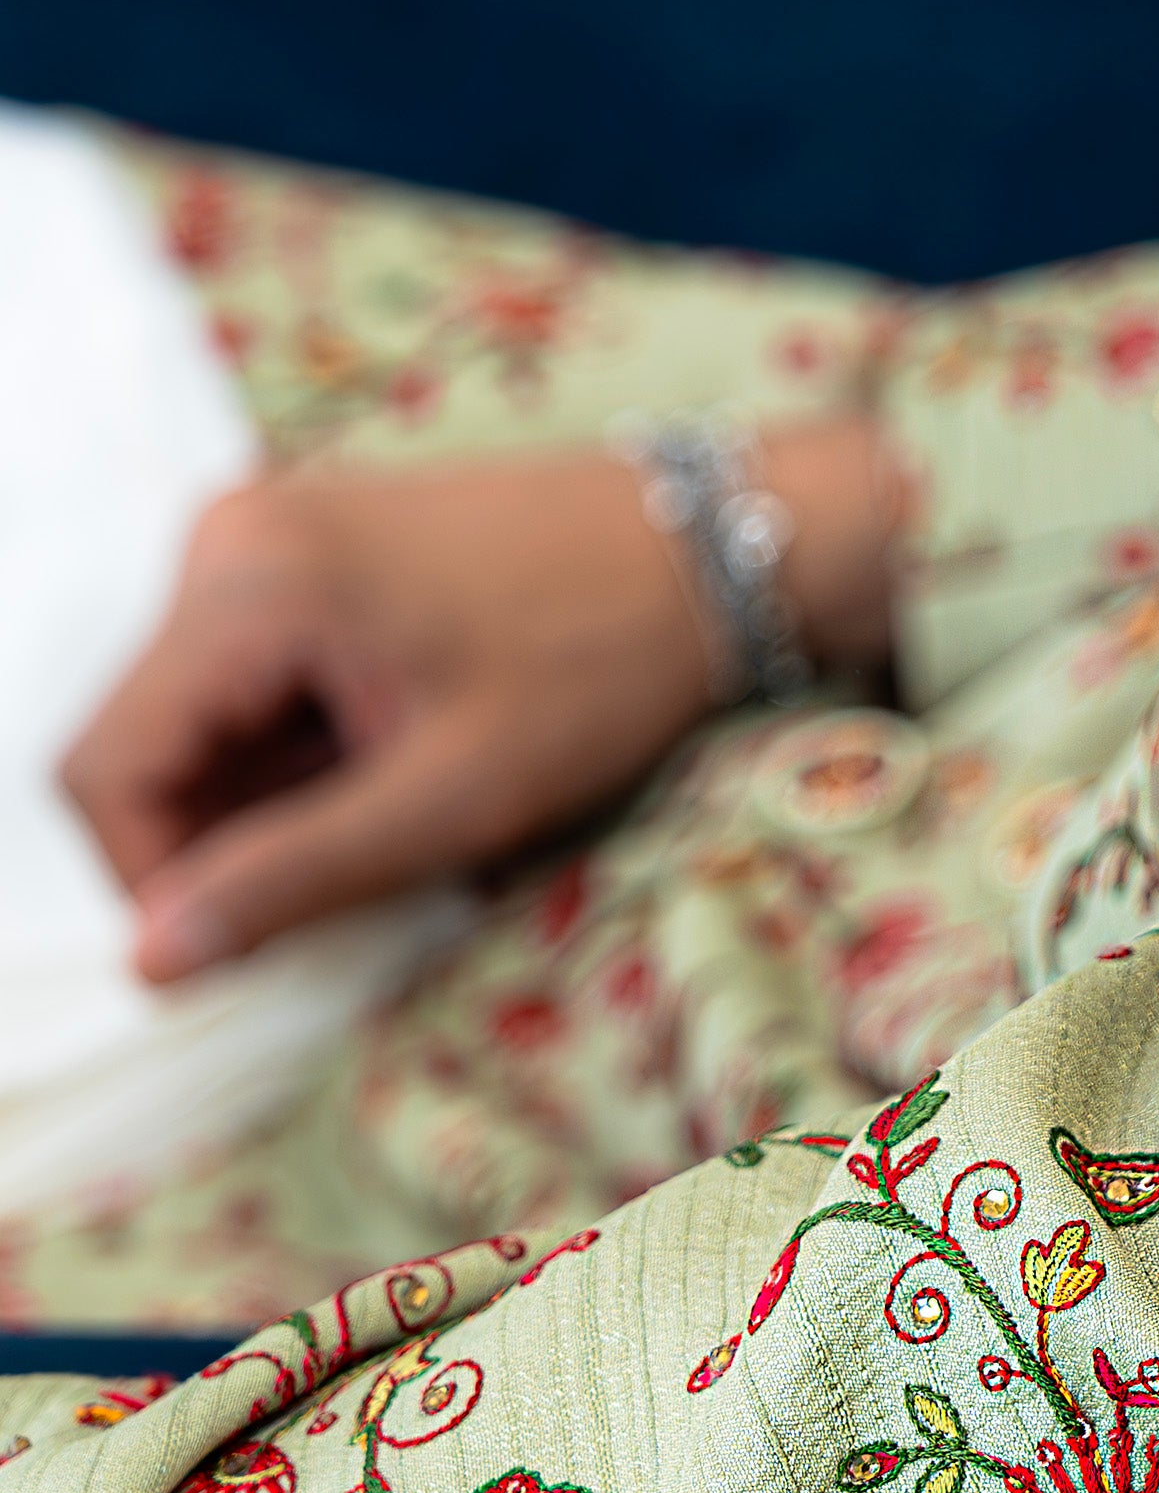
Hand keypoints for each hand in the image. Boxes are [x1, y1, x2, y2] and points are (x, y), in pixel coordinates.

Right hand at [60, 420, 898, 980]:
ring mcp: (271, 532)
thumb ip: (290, 879)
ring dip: (262, 797)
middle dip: (216, 836)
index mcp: (249, 581)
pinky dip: (297, 748)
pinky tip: (395, 761)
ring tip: (393, 809)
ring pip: (197, 717)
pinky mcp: (312, 548)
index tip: (242, 947)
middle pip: (144, 739)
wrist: (718, 550)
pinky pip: (249, 676)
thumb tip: (150, 959)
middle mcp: (233, 536)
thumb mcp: (450, 798)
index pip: (106, 766)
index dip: (150, 879)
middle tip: (346, 878)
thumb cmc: (603, 666)